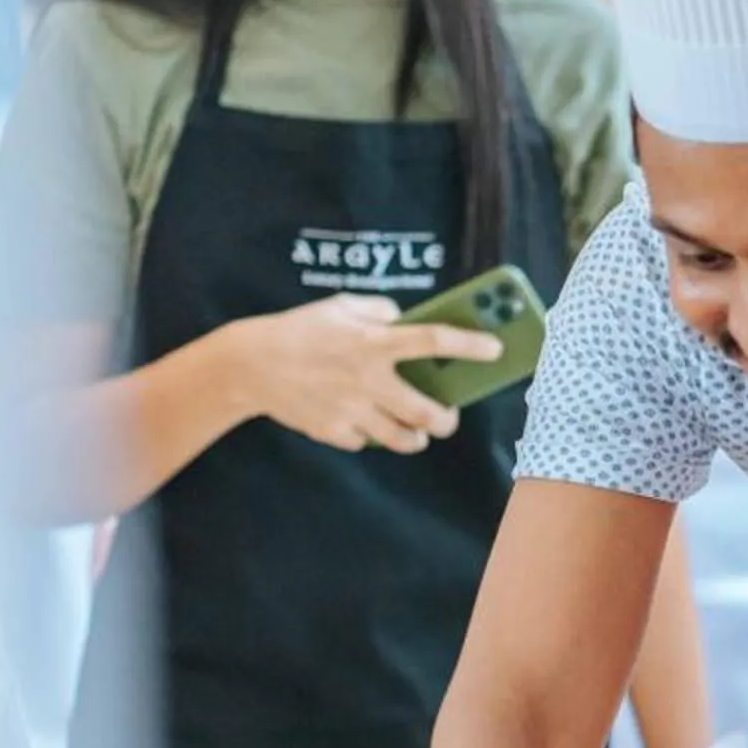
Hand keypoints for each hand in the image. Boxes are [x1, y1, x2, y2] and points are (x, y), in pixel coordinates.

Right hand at [237, 294, 496, 456]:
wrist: (251, 364)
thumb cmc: (301, 330)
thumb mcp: (341, 306)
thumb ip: (380, 311)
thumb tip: (407, 321)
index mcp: (373, 342)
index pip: (433, 341)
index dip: (470, 346)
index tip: (496, 349)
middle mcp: (367, 379)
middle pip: (428, 412)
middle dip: (447, 419)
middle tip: (448, 415)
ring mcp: (352, 410)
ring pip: (404, 439)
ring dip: (418, 437)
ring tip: (418, 430)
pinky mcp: (334, 432)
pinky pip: (367, 442)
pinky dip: (372, 435)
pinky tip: (366, 423)